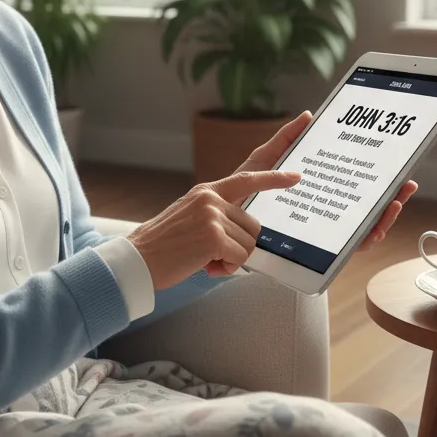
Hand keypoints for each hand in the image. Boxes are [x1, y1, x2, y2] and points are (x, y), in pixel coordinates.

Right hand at [127, 167, 300, 289]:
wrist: (139, 258)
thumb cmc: (167, 245)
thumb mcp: (192, 218)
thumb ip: (219, 216)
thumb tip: (248, 233)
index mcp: (207, 191)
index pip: (248, 176)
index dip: (275, 175)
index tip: (297, 170)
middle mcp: (211, 198)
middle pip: (254, 225)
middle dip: (239, 245)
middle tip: (210, 253)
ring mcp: (213, 215)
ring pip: (249, 243)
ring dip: (231, 258)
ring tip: (203, 258)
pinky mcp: (214, 235)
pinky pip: (240, 257)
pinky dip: (225, 267)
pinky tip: (203, 264)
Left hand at [234, 110, 418, 254]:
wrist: (218, 221)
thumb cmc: (240, 194)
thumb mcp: (263, 161)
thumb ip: (286, 140)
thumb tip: (308, 116)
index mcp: (316, 194)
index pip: (352, 189)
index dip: (377, 181)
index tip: (396, 168)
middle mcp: (323, 216)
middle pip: (365, 210)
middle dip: (391, 198)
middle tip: (406, 183)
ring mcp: (320, 235)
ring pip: (363, 230)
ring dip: (385, 218)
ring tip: (395, 202)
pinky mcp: (314, 252)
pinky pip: (345, 251)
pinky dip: (364, 239)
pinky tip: (373, 228)